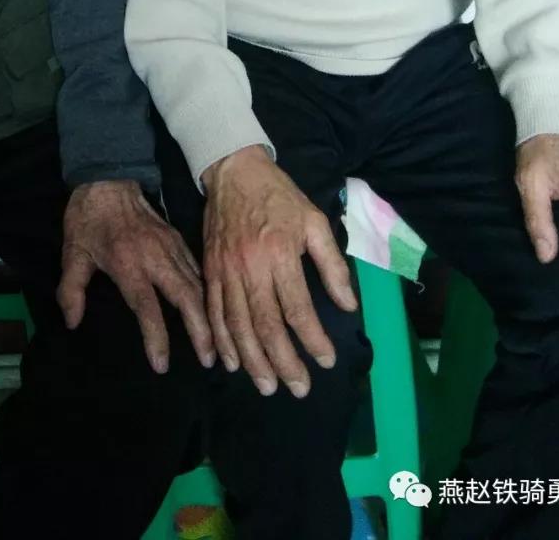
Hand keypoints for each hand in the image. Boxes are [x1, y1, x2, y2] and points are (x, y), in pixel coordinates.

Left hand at [57, 179, 214, 373]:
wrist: (108, 179)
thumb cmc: (88, 220)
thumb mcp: (72, 253)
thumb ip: (71, 290)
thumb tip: (73, 323)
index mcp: (128, 263)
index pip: (147, 307)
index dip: (157, 338)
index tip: (162, 365)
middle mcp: (155, 257)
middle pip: (186, 296)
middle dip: (200, 329)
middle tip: (209, 360)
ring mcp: (170, 246)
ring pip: (197, 283)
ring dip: (208, 313)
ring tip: (217, 342)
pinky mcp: (178, 238)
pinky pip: (197, 268)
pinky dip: (207, 291)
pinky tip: (212, 308)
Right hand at [201, 145, 356, 397]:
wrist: (233, 171)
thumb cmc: (279, 197)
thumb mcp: (315, 221)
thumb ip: (332, 265)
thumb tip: (348, 305)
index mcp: (279, 254)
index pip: (297, 309)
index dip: (313, 340)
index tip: (327, 360)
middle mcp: (250, 267)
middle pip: (266, 325)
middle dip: (283, 362)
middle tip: (298, 388)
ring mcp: (225, 271)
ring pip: (237, 325)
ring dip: (252, 360)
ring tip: (268, 386)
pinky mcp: (210, 270)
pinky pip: (214, 312)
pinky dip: (221, 340)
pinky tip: (230, 362)